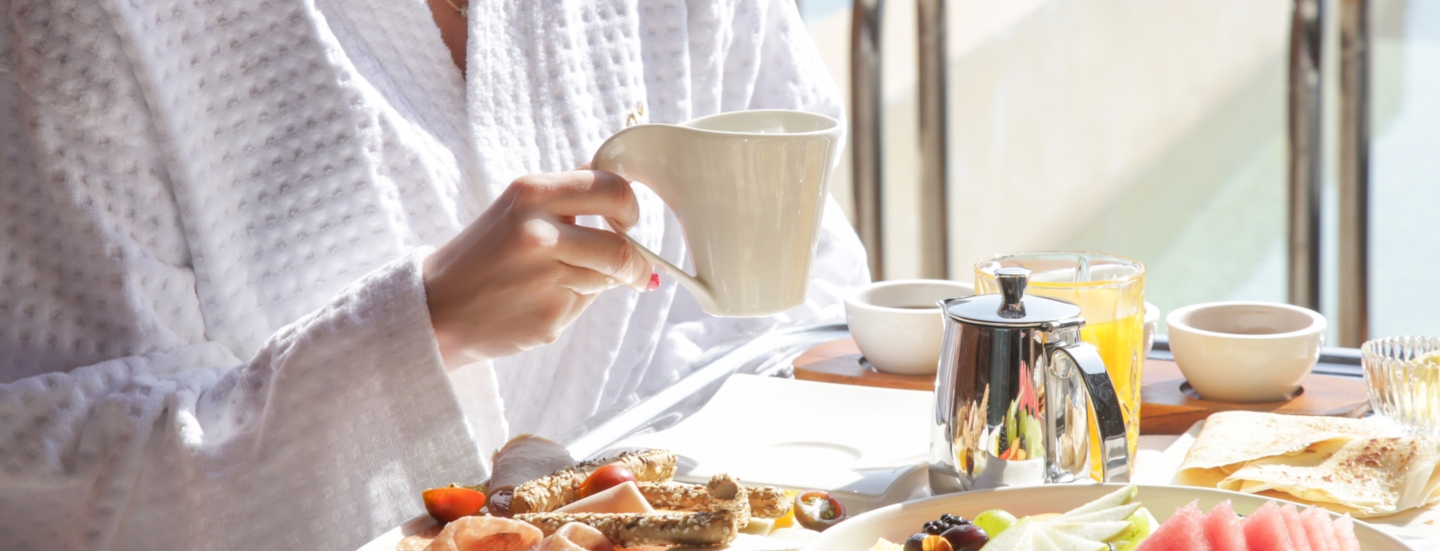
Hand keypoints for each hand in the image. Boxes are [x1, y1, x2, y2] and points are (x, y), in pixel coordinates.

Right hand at [423, 169, 652, 366]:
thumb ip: (566, 195)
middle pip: (621, 248)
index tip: (628, 220)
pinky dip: (572, 303)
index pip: (612, 190)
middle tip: (634, 266)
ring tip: (559, 280)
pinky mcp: (549, 317)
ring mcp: (545, 278)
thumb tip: (617, 183)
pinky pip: (584, 305)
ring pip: (606, 279)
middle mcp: (540, 233)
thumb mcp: (516, 207)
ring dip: (600, 282)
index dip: (629, 208)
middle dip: (636, 262)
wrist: (436, 307)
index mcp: (532, 194)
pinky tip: (538, 300)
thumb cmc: (482, 254)